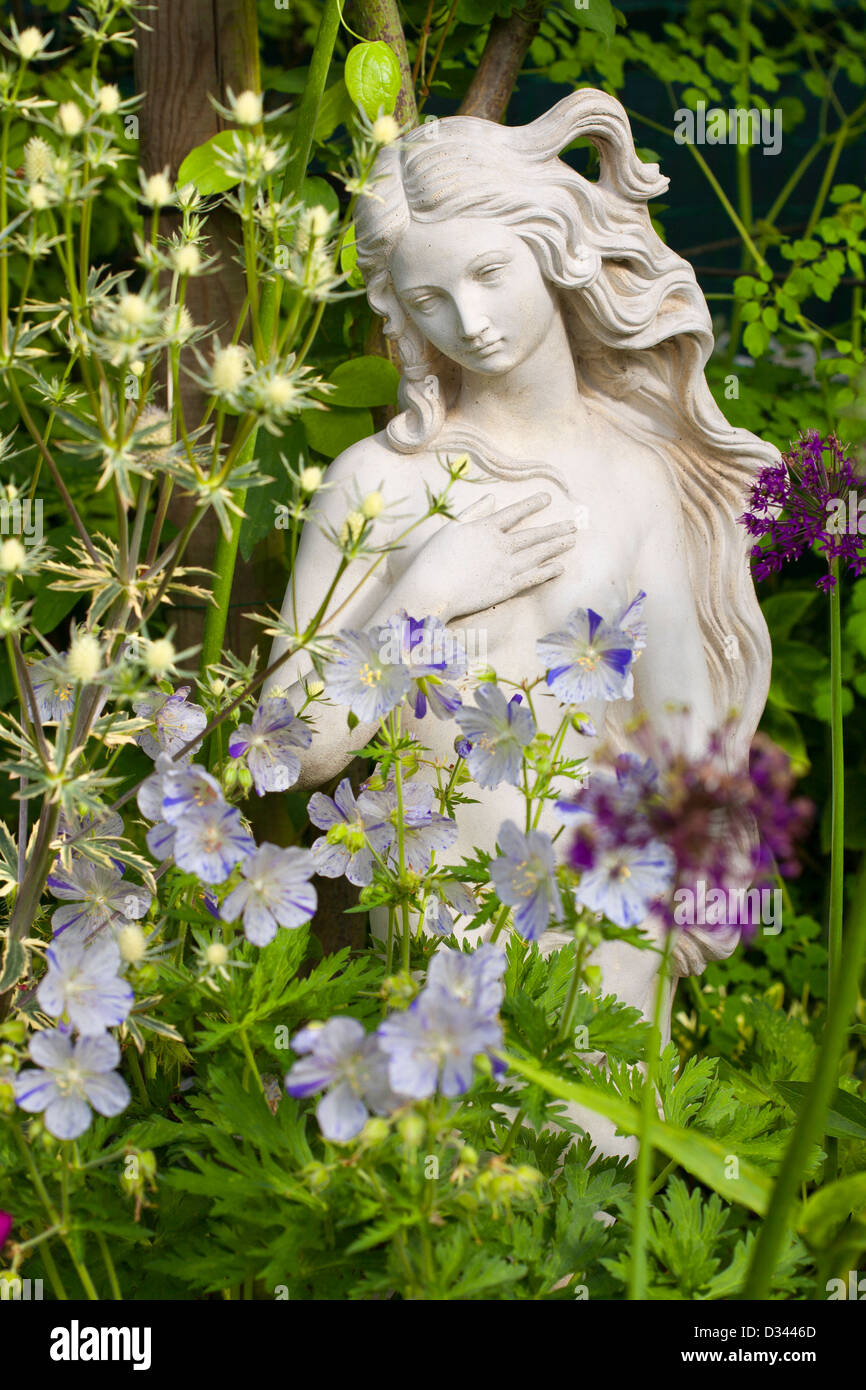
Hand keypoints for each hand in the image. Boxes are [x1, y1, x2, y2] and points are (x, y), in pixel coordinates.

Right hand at [404, 492, 576, 621]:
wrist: (432, 590)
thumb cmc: (435, 558)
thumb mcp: (452, 528)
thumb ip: (474, 512)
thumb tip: (492, 498)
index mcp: (486, 528)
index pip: (515, 512)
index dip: (532, 504)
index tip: (547, 498)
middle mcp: (501, 546)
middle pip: (534, 534)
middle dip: (555, 529)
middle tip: (572, 524)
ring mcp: (506, 568)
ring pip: (538, 554)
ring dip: (556, 547)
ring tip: (571, 541)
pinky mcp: (506, 588)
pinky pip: (533, 578)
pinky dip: (548, 572)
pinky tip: (560, 567)